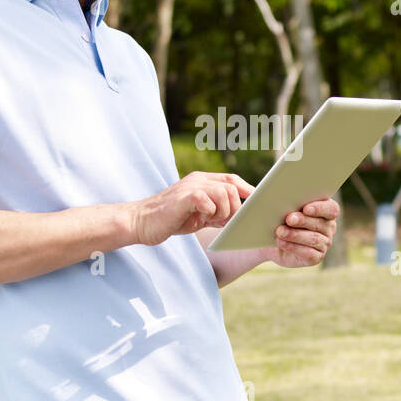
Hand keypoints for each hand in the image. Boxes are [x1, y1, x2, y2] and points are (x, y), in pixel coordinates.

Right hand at [129, 172, 253, 245]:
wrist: (142, 222)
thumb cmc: (171, 219)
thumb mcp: (198, 215)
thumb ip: (216, 212)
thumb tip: (237, 218)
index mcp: (202, 181)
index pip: (231, 179)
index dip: (246, 189)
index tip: (257, 202)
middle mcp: (198, 180)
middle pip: (231, 187)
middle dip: (234, 207)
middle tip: (223, 221)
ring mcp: (190, 186)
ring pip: (224, 193)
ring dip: (223, 211)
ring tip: (210, 220)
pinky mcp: (184, 197)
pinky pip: (208, 201)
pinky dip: (210, 212)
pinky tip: (201, 219)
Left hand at [261, 197, 338, 267]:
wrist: (267, 239)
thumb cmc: (275, 217)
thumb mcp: (277, 204)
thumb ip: (282, 196)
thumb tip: (277, 190)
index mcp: (325, 210)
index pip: (331, 208)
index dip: (320, 207)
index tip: (305, 207)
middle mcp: (328, 227)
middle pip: (320, 223)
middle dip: (303, 220)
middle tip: (288, 218)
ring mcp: (323, 243)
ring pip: (313, 238)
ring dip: (296, 234)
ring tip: (279, 231)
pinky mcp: (315, 257)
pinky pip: (308, 253)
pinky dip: (294, 247)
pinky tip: (281, 242)